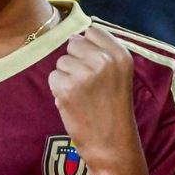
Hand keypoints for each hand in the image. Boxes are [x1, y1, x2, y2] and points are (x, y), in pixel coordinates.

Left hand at [49, 28, 158, 174]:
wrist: (112, 144)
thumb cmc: (114, 108)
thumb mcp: (121, 73)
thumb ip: (103, 51)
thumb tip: (74, 37)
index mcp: (121, 55)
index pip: (93, 31)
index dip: (88, 47)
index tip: (93, 64)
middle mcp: (104, 60)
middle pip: (74, 43)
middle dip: (75, 61)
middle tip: (88, 83)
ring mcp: (85, 74)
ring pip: (62, 61)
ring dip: (66, 76)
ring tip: (82, 94)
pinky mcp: (68, 88)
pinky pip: (53, 76)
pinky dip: (58, 89)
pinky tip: (73, 102)